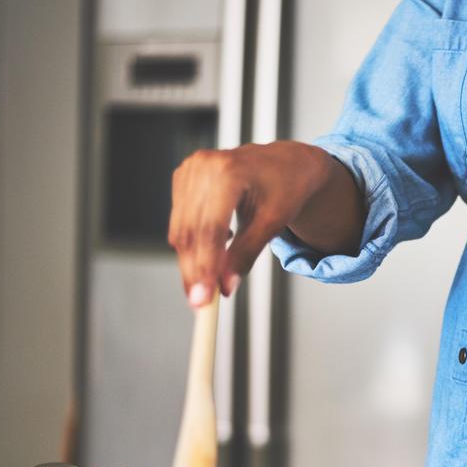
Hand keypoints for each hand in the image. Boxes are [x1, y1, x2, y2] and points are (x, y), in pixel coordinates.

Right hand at [168, 141, 338, 307]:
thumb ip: (246, 254)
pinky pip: (180, 219)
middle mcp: (204, 165)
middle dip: (194, 271)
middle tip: (200, 304)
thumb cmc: (286, 188)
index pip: (209, 228)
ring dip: (190, 261)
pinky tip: (215, 248)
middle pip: (190, 230)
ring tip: (207, 285)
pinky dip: (191, 243)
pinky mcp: (183, 176)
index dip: (205, 266)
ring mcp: (190, 168)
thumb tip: (226, 286)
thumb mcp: (272, 223)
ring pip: (180, 229)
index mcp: (229, 171)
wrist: (286, 163)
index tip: (204, 298)